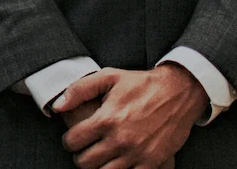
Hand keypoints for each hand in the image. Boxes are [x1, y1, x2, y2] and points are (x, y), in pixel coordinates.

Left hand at [53, 65, 206, 168]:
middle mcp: (121, 140)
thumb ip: (79, 89)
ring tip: (100, 157)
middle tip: (85, 149)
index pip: (73, 142)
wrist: (179, 92)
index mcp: (107, 119)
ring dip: (98, 167)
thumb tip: (57, 106)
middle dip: (81, 156)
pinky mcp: (153, 162)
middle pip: (86, 163)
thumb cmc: (141, 84)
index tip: (73, 139)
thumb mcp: (108, 77)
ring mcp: (137, 154)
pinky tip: (118, 163)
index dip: (68, 141)